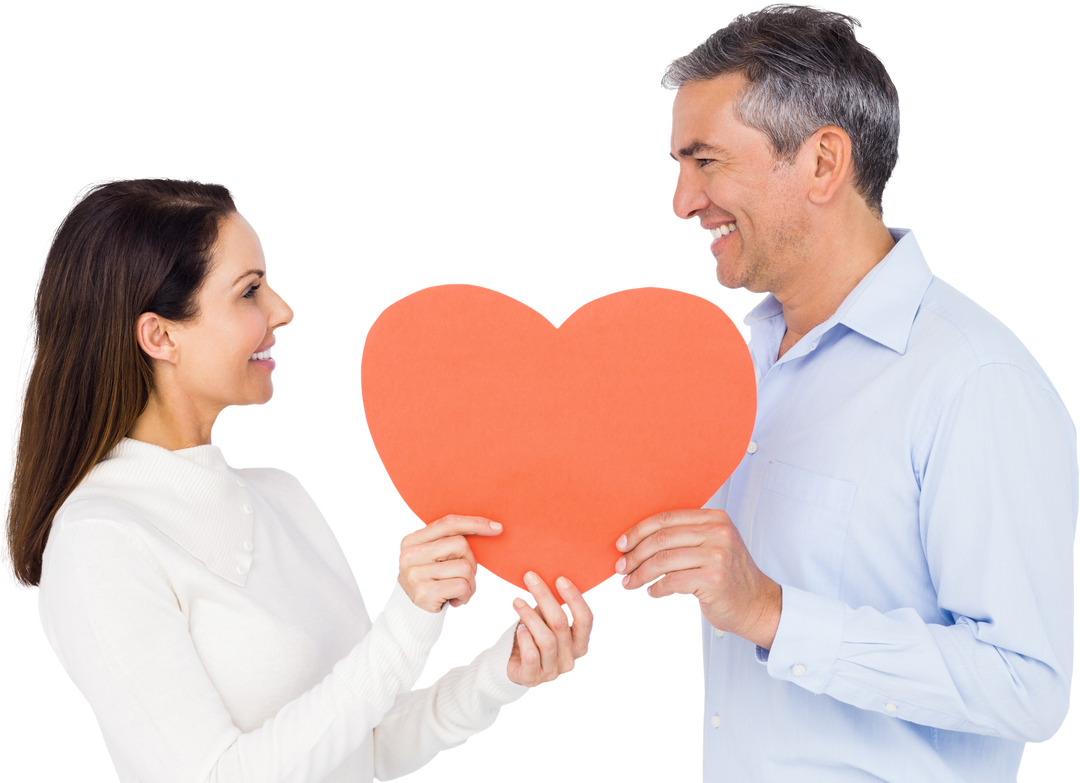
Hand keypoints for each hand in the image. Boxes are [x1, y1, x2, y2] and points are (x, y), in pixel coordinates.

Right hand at [397, 515, 502, 612]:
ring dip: (470, 583)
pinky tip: (455, 601)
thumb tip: (490, 526)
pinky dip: (466, 596)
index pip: (448, 523)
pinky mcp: (423, 593)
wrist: (412, 616)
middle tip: (465, 578)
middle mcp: (409, 554)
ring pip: (465, 567)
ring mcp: (415, 574)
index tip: (496, 527)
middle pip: (460, 545)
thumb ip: (448, 541)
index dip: (474, 523)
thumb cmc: (430, 582)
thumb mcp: (432, 557)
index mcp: (411, 539)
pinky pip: (462, 586)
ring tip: (459, 592)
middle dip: (472, 562)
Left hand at [507, 571, 595, 688]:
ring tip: (517, 601)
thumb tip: (545, 577)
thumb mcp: (548, 621)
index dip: (575, 598)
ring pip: (546, 638)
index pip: (586, 619)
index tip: (559, 579)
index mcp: (581, 644)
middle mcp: (571, 659)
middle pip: (562, 624)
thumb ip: (554, 606)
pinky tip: (519, 628)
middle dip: (545, 596)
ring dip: (529, 615)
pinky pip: (531, 655)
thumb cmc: (536, 637)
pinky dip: (524, 638)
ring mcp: (554, 672)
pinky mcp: (534, 679)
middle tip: (530, 578)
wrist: (516, 666)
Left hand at [615, 509, 781, 648]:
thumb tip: (635, 543)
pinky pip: (671, 582)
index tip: (621, 544)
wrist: (757, 604)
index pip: (666, 518)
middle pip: (661, 539)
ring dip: (640, 575)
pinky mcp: (713, 579)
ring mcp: (717, 555)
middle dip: (634, 555)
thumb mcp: (711, 546)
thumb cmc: (729, 577)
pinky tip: (653, 594)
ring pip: (662, 561)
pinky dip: (655, 590)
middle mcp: (718, 532)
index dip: (639, 531)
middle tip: (621, 568)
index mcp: (714, 518)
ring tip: (631, 584)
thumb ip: (683, 538)